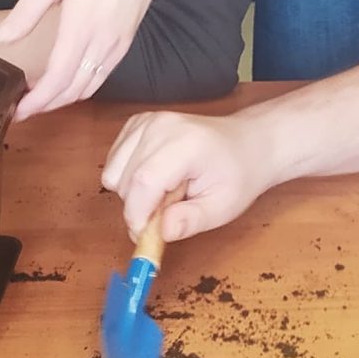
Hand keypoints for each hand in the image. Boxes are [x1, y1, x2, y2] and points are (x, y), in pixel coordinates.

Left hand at [0, 0, 187, 115]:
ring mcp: (118, 45)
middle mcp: (102, 43)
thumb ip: (28, 9)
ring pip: (89, 88)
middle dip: (46, 106)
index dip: (36, 102)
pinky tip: (66, 81)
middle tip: (20, 110)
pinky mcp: (126, 41)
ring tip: (39, 99)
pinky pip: (102, 76)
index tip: (16, 112)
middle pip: (73, 91)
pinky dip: (82, 88)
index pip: (57, 79)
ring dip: (63, 100)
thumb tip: (3, 38)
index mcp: (81, 26)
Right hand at [102, 108, 276, 243]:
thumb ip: (192, 221)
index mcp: (185, 143)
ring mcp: (146, 121)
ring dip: (133, 193)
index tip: (147, 236)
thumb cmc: (237, 174)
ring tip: (167, 190)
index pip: (143, 182)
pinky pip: (113, 161)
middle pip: (125, 181)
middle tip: (170, 210)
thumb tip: (163, 232)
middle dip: (139, 208)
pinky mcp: (136, 124)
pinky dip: (128, 177)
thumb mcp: (223, 207)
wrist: (246, 143)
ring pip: (112, 172)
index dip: (138, 216)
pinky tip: (158, 176)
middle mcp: (160, 126)